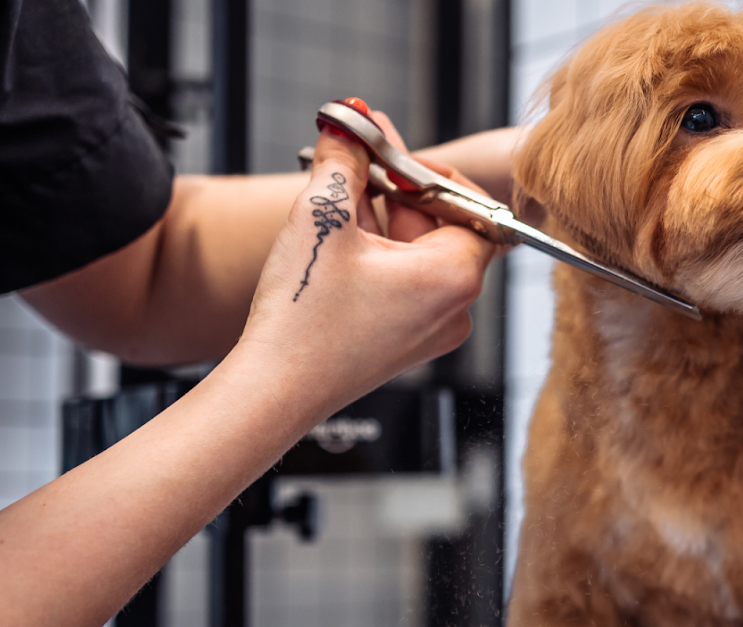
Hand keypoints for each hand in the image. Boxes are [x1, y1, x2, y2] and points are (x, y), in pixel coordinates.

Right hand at [238, 105, 496, 418]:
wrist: (274, 390)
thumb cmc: (303, 320)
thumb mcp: (323, 218)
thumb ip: (345, 159)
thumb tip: (350, 121)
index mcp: (455, 277)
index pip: (468, 202)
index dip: (424, 170)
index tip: (385, 151)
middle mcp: (455, 307)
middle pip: (443, 224)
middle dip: (397, 189)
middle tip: (354, 161)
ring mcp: (433, 327)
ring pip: (418, 251)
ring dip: (381, 218)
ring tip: (336, 204)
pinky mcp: (408, 339)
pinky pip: (405, 281)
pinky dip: (378, 253)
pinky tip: (339, 241)